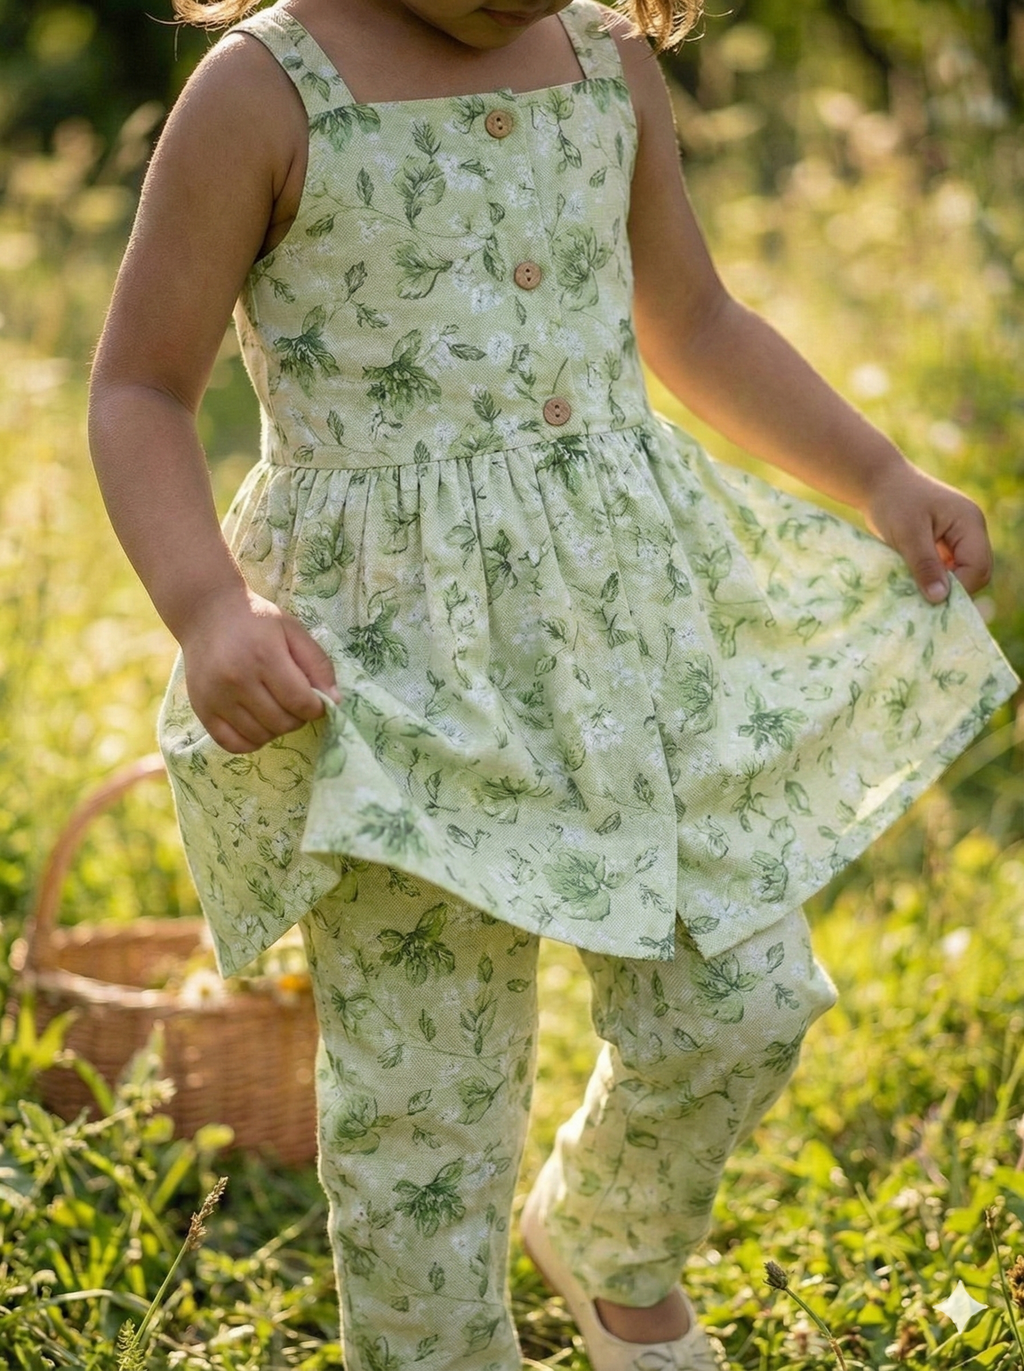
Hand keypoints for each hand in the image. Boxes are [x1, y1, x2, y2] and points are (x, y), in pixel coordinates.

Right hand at [179, 587, 338, 752]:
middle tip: (293, 702)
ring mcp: (216, 697)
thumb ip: (318, 664)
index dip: (316, 708)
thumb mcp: (293, 631)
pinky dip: (251, 741)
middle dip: (297, 718)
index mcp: (265, 656)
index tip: (315, 701)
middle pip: (282, 723)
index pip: (301, 702)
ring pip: (260, 737)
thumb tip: (335, 701)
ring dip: (275, 729)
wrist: (207, 613)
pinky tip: (256, 723)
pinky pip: (232, 744)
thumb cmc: (256, 621)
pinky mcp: (201, 709)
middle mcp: (237, 679)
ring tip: (274, 708)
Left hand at [864, 462, 992, 602]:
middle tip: (922, 599)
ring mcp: (960, 537)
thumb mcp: (907, 534)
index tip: (929, 598)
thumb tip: (940, 598)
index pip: (978, 566)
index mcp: (969, 522)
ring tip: (916, 591)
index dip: (958, 587)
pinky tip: (914, 582)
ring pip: (962, 573)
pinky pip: (947, 569)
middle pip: (976, 572)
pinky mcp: (945, 544)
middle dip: (952, 589)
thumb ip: (925, 565)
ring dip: (941, 585)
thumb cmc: (893, 501)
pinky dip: (933, 579)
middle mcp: (971, 530)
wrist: (878, 482)